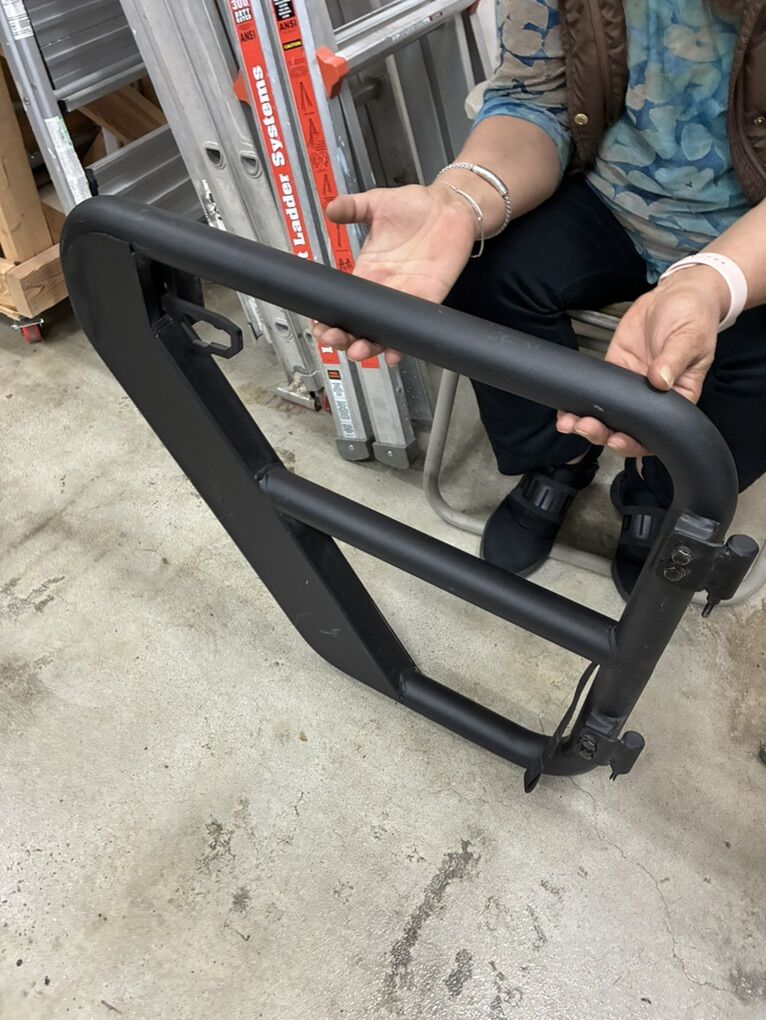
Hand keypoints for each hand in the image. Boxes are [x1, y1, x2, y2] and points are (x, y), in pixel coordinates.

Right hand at [312, 183, 476, 365]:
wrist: (450, 206)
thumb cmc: (416, 206)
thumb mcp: (378, 203)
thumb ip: (353, 207)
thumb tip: (330, 208)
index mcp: (368, 270)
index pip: (344, 301)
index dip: (329, 317)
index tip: (318, 325)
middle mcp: (384, 289)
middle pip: (359, 323)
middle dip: (344, 337)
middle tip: (334, 339)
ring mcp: (406, 297)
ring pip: (383, 332)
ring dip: (370, 346)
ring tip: (358, 351)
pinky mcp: (428, 299)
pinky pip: (413, 327)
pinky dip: (402, 344)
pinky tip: (392, 355)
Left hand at [556, 265, 728, 456]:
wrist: (677, 294)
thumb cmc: (694, 318)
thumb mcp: (690, 338)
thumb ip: (674, 360)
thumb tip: (659, 380)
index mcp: (677, 398)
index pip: (656, 431)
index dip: (635, 442)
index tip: (618, 439)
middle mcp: (651, 398)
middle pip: (626, 427)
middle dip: (603, 433)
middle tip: (586, 427)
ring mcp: (630, 386)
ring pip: (607, 413)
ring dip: (586, 422)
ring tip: (569, 423)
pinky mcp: (614, 369)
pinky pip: (595, 389)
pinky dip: (579, 400)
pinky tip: (566, 407)